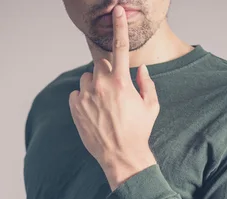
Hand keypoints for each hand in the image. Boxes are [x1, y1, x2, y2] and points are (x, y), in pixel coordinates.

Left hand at [68, 5, 159, 190]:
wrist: (121, 156)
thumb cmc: (139, 131)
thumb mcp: (151, 106)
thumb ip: (146, 83)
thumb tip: (141, 69)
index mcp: (121, 83)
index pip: (120, 47)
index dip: (120, 26)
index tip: (117, 10)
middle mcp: (101, 86)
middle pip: (100, 64)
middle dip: (107, 73)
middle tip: (115, 92)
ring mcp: (86, 97)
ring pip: (87, 78)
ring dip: (94, 85)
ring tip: (104, 105)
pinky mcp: (75, 108)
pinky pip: (76, 93)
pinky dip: (83, 99)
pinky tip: (94, 113)